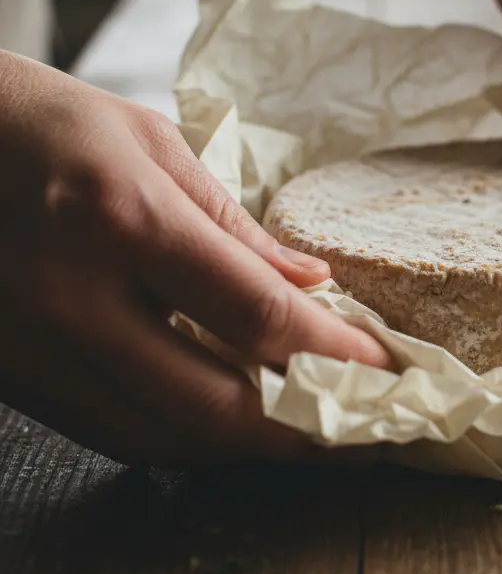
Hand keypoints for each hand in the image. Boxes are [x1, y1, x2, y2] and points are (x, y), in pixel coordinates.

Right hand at [0, 52, 390, 465]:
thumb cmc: (46, 123)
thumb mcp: (153, 143)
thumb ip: (236, 228)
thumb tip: (312, 287)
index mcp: (119, 219)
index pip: (256, 316)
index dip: (335, 354)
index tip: (391, 373)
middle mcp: (69, 300)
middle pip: (215, 409)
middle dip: (309, 433)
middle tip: (371, 433)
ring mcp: (31, 352)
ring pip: (165, 441)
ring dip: (254, 450)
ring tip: (319, 436)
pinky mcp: (14, 380)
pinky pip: (118, 433)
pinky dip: (190, 439)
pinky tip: (238, 423)